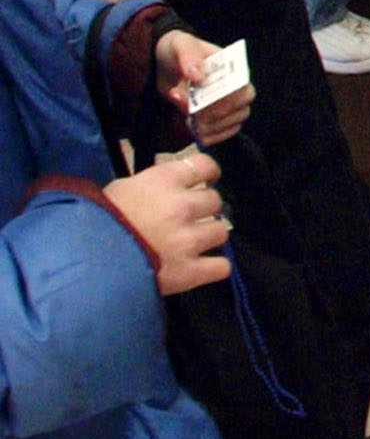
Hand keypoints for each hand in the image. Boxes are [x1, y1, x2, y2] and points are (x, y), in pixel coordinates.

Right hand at [104, 153, 232, 294]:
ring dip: (208, 237)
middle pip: (215, 201)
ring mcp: (187, 240)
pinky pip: (221, 267)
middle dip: (203, 210)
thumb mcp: (120, 189)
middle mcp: (182, 206)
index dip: (207, 175)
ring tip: (188, 244)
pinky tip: (200, 267)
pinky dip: (212, 268)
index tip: (204, 182)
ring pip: (221, 231)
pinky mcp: (188, 272)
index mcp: (164, 181)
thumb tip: (171, 182)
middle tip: (185, 220)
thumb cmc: (94, 222)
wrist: (78, 264)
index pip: (206, 166)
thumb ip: (152, 184)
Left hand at [155, 31, 252, 146]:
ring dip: (214, 128)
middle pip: (243, 106)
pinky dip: (215, 137)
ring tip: (191, 124)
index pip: (241, 85)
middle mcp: (236, 85)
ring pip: (236, 121)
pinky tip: (198, 135)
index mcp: (231, 66)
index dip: (226, 99)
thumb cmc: (177, 52)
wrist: (165, 67)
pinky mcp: (221, 117)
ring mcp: (230, 103)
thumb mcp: (179, 45)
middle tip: (195, 118)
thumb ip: (189, 56)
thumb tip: (199, 76)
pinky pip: (228, 132)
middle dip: (219, 116)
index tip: (202, 105)